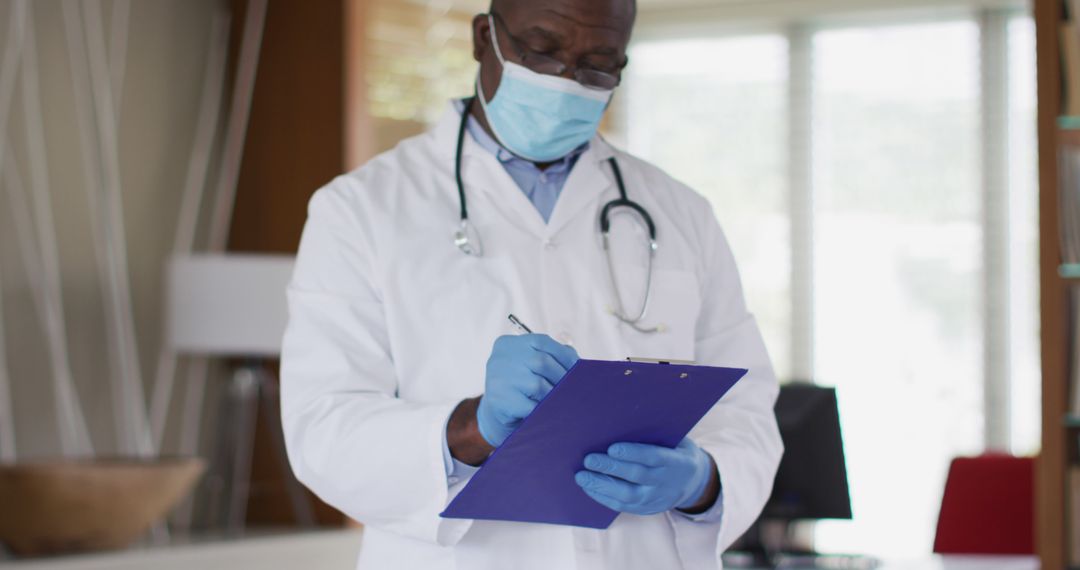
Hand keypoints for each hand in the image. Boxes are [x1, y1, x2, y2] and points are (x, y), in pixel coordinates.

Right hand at [475, 334, 578, 447]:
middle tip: (574, 388)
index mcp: (509, 344)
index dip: (564, 355)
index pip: (542, 342)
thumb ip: (553, 356)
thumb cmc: (521, 385)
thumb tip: (576, 361)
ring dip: (553, 396)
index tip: (578, 368)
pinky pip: (530, 406)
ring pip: (537, 385)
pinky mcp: (498, 401)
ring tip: (562, 400)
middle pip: (541, 362)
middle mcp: (500, 358)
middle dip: (562, 376)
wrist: (497, 413)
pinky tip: (548, 412)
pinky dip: (543, 410)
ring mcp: (497, 379)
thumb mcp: (531, 364)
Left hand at [575, 438, 716, 514]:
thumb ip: (655, 434)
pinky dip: (603, 497)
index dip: (633, 453)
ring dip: (602, 485)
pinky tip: (589, 487)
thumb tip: (622, 420)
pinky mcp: (646, 509)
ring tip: (581, 476)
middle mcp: (666, 482)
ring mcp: (656, 499)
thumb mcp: (676, 440)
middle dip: (610, 468)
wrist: (694, 482)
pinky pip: (623, 506)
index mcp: (676, 461)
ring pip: (627, 495)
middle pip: (636, 476)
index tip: (612, 448)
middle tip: (588, 460)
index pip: (653, 457)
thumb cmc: (676, 451)